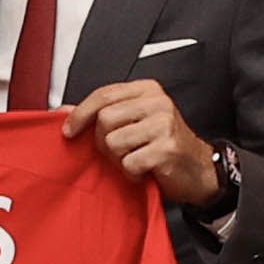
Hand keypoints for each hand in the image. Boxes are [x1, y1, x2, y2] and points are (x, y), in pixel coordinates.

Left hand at [63, 79, 225, 207]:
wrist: (200, 170)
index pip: (103, 95)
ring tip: (136, 159)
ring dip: (119, 159)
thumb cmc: (164, 146)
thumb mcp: (134, 122)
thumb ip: (102, 114)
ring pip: (113, 143)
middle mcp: (157, 102)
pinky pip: (129, 163)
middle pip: (104, 120)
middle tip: (121, 151)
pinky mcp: (167, 149)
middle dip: (104, 142)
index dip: (80, 114)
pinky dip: (132, 173)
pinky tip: (145, 170)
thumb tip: (63, 111)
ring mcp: (164, 124)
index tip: (69, 131)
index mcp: (147, 90)